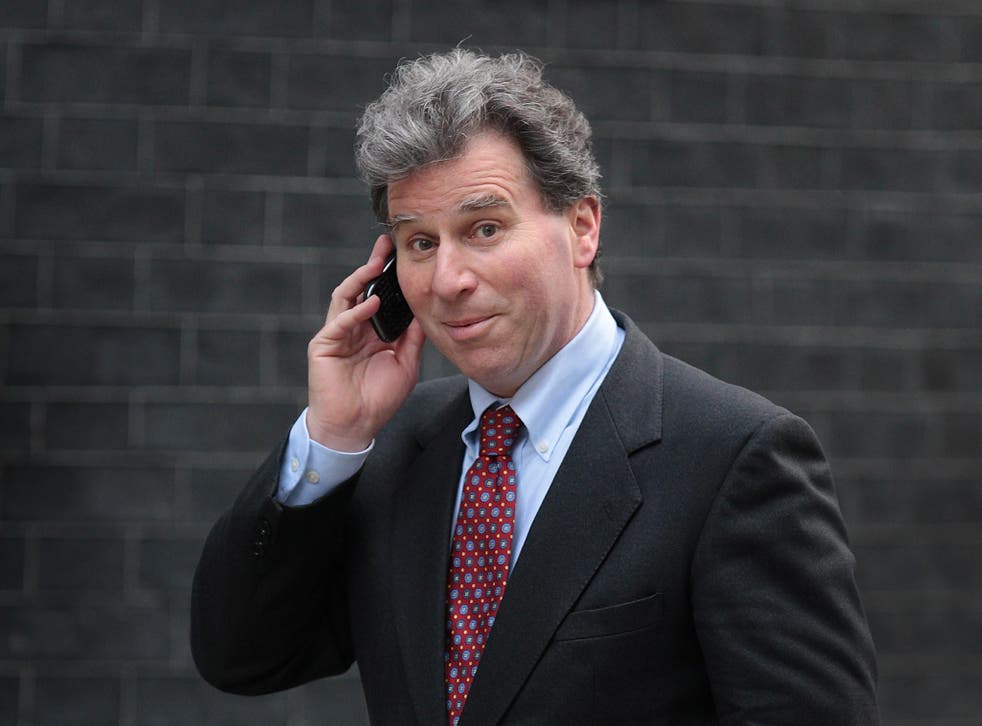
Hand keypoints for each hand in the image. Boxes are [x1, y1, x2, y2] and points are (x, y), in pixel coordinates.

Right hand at [306, 234, 425, 450]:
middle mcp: (353, 328)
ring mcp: (336, 334)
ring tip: (376, 264)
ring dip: (360, 279)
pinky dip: (355, 311)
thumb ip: (413, 338)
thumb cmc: (379, 399)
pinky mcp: (323, 346)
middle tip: (385, 246)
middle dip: (372, 266)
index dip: (389, 277)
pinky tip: (372, 303)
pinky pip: (339, 322)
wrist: (355, 427)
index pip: (380, 295)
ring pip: (345, 297)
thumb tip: (425, 311)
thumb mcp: (406, 363)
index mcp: (371, 331)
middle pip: (361, 289)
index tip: (404, 258)